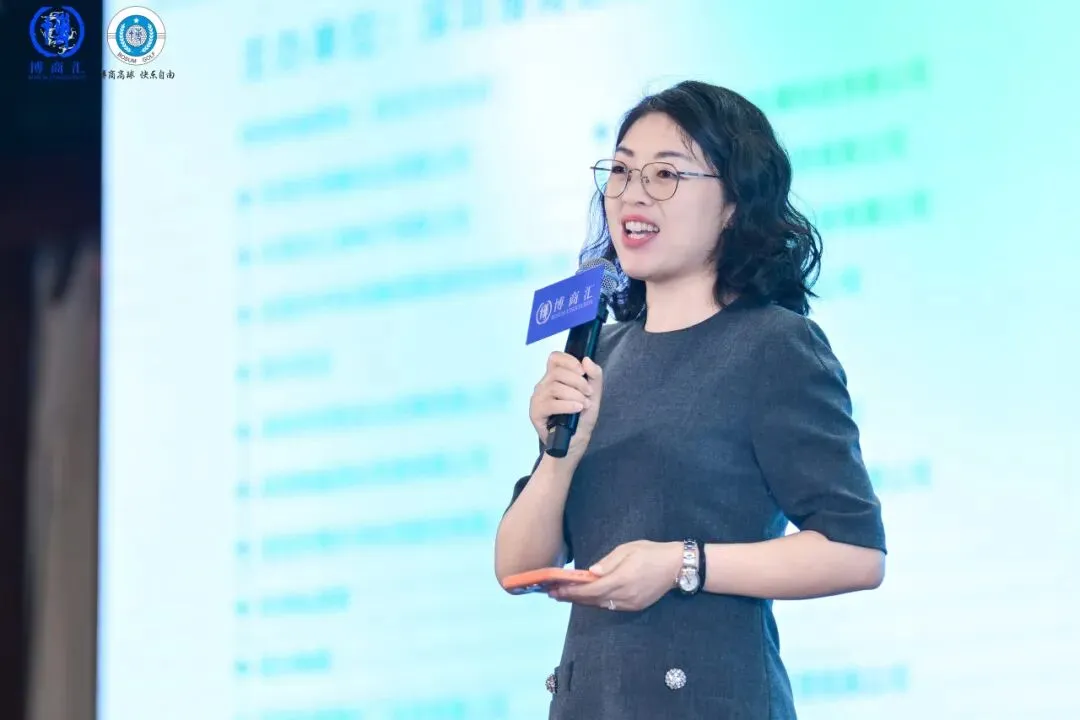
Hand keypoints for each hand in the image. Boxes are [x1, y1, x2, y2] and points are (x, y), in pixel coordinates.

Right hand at [529, 352, 603, 460]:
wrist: (574, 444)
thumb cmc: (581, 419)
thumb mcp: (593, 396)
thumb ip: (594, 376)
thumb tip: (586, 359)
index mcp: (554, 378)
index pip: (555, 358)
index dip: (569, 361)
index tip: (582, 372)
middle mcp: (543, 386)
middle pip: (557, 372)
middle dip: (578, 382)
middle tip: (588, 394)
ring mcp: (537, 399)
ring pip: (554, 387)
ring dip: (574, 395)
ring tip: (583, 405)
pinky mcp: (535, 413)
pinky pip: (550, 403)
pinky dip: (567, 405)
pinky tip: (577, 409)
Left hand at [549, 540, 681, 611]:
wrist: (677, 566)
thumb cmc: (651, 552)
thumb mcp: (629, 549)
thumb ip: (608, 562)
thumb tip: (591, 571)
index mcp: (622, 579)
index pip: (591, 589)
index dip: (572, 591)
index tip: (555, 589)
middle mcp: (625, 595)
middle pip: (592, 600)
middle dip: (572, 597)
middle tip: (553, 593)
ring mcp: (630, 603)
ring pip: (600, 605)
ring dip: (582, 601)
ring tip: (565, 595)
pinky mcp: (635, 606)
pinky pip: (610, 606)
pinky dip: (596, 602)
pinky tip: (587, 597)